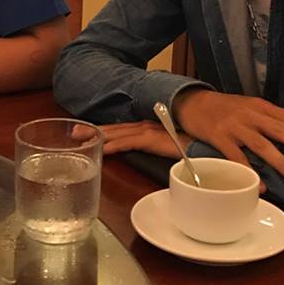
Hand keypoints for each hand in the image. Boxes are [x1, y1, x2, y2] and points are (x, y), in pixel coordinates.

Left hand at [73, 120, 191, 156]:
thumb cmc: (193, 145)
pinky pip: (129, 143)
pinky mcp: (153, 139)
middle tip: (73, 133)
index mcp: (148, 128)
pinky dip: (114, 146)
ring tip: (79, 139)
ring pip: (118, 133)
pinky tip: (102, 150)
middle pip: (115, 129)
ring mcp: (149, 131)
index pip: (121, 130)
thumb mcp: (171, 148)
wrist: (210, 142)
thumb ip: (159, 150)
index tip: (86, 133)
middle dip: (93, 130)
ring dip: (98, 135)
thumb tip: (149, 157)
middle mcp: (146, 126)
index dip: (103, 130)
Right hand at [174, 89, 283, 184]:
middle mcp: (251, 115)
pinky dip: (250, 172)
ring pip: (263, 145)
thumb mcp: (249, 106)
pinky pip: (237, 158)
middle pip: (281, 130)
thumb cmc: (225, 108)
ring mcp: (235, 127)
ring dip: (282, 163)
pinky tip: (261, 186)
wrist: (193, 103)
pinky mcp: (220, 138)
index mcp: (261, 107)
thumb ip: (268, 118)